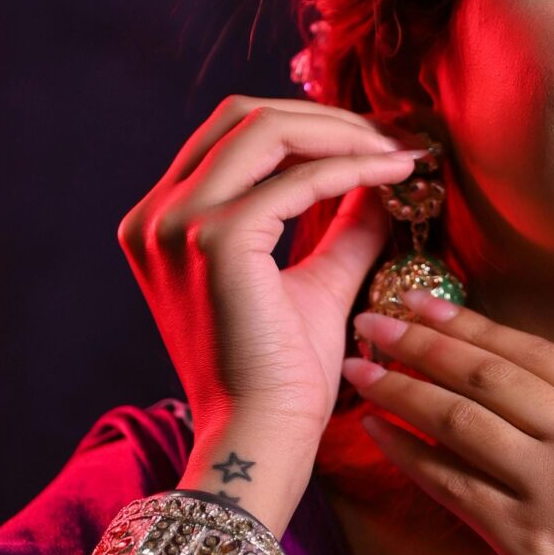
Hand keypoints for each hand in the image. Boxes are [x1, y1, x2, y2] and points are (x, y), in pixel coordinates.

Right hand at [119, 95, 423, 535]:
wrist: (261, 438)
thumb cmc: (281, 378)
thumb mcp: (315, 284)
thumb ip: (340, 226)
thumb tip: (380, 174)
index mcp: (164, 222)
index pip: (233, 137)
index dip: (308, 124)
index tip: (374, 140)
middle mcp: (156, 216)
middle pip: (243, 116)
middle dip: (325, 117)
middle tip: (390, 138)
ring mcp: (177, 224)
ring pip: (265, 129)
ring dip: (341, 132)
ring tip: (396, 153)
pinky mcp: (215, 240)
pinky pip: (296, 180)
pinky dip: (351, 169)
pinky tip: (395, 177)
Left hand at [341, 292, 553, 554]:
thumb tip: (524, 396)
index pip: (535, 350)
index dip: (468, 322)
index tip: (419, 302)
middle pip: (490, 374)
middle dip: (419, 341)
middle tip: (369, 322)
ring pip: (461, 420)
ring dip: (400, 390)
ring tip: (359, 372)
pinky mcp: (532, 544)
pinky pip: (452, 486)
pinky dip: (408, 456)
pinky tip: (378, 436)